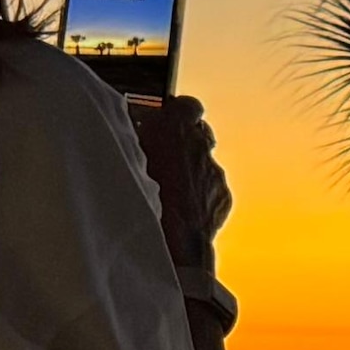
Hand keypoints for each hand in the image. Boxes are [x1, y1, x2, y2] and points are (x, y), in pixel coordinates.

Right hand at [132, 96, 233, 269]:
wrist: (171, 244)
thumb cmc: (140, 200)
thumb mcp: (126, 158)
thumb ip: (138, 136)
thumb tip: (139, 126)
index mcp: (174, 128)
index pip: (188, 105)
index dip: (179, 112)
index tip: (168, 119)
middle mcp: (200, 145)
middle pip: (198, 133)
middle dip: (184, 141)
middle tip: (165, 154)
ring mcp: (215, 171)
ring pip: (204, 162)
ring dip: (190, 169)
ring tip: (168, 189)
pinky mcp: (223, 194)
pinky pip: (212, 186)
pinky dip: (199, 192)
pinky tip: (182, 206)